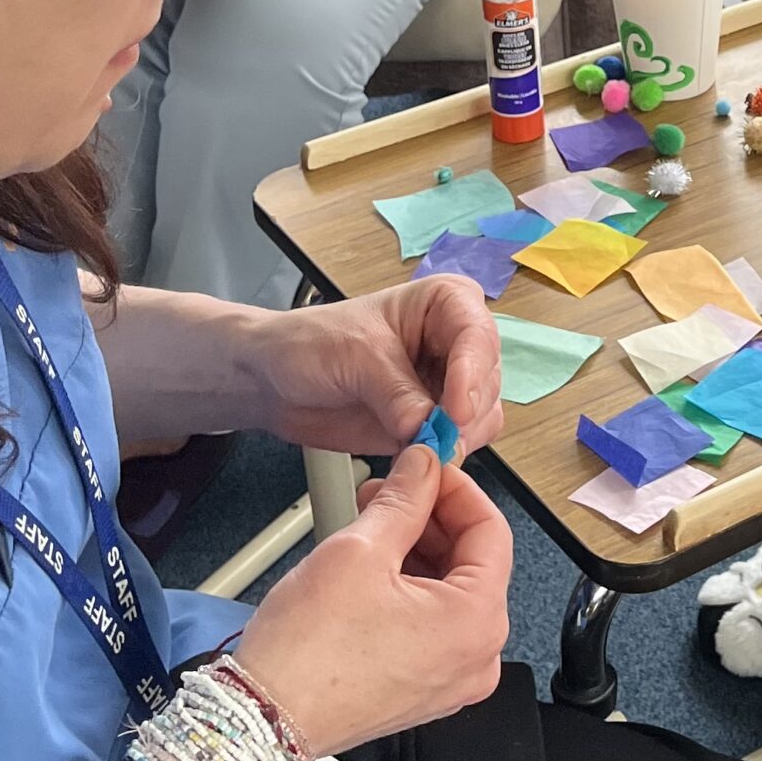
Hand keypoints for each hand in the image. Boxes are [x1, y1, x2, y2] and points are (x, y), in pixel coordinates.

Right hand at [235, 446, 509, 756]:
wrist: (261, 722)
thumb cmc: (306, 654)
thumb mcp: (359, 550)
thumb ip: (404, 498)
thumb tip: (424, 465)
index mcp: (478, 622)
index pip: (491, 530)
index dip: (456, 487)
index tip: (427, 465)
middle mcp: (477, 657)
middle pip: (473, 562)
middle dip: (431, 518)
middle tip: (388, 490)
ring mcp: (451, 679)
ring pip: (449, 591)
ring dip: (415, 550)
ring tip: (369, 526)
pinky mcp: (422, 690)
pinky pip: (430, 624)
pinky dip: (407, 589)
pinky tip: (370, 568)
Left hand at [241, 279, 504, 458]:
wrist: (273, 379)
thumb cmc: (310, 344)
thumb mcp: (355, 359)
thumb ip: (398, 395)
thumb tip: (432, 431)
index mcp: (444, 304)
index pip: (477, 335)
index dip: (472, 374)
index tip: (457, 410)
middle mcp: (455, 343)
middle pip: (488, 379)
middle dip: (466, 412)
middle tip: (438, 437)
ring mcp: (447, 384)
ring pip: (482, 416)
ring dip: (458, 437)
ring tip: (420, 447)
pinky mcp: (435, 421)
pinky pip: (461, 442)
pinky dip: (445, 454)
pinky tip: (416, 455)